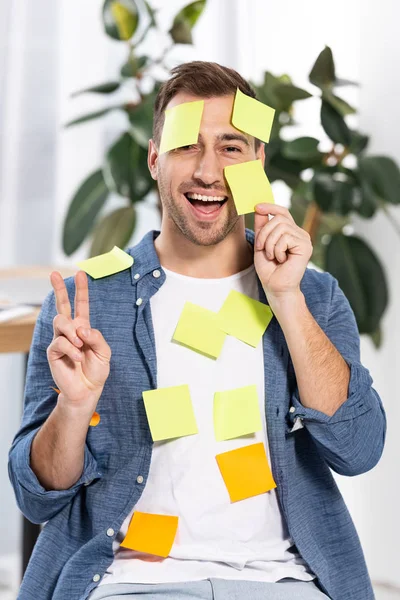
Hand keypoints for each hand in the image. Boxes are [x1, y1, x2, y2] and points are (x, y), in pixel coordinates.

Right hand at [47, 270, 110, 410]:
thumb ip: (96, 337)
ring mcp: (60, 340)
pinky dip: (72, 350)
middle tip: (53, 273)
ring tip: (80, 345)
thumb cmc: (96, 370)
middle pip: (62, 305)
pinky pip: (61, 342)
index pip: (81, 305)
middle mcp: (70, 331)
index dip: (81, 290)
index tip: (80, 273)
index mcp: (83, 328)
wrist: (87, 390)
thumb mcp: (105, 352)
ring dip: (72, 332)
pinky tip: (77, 358)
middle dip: (59, 288)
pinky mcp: (53, 351)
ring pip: (61, 321)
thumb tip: (81, 328)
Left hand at [253, 203, 312, 300]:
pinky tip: (282, 260)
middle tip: (262, 249)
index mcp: (290, 232)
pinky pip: (285, 238)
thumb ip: (262, 227)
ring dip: (270, 244)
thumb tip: (259, 208)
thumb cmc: (269, 269)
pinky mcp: (305, 246)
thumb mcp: (261, 244)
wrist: (275, 287)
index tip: (256, 207)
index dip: (270, 207)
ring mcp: (304, 239)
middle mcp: (299, 233)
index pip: (282, 212)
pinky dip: (277, 249)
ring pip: (280, 227)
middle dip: (264, 233)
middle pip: (278, 218)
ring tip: (272, 256)